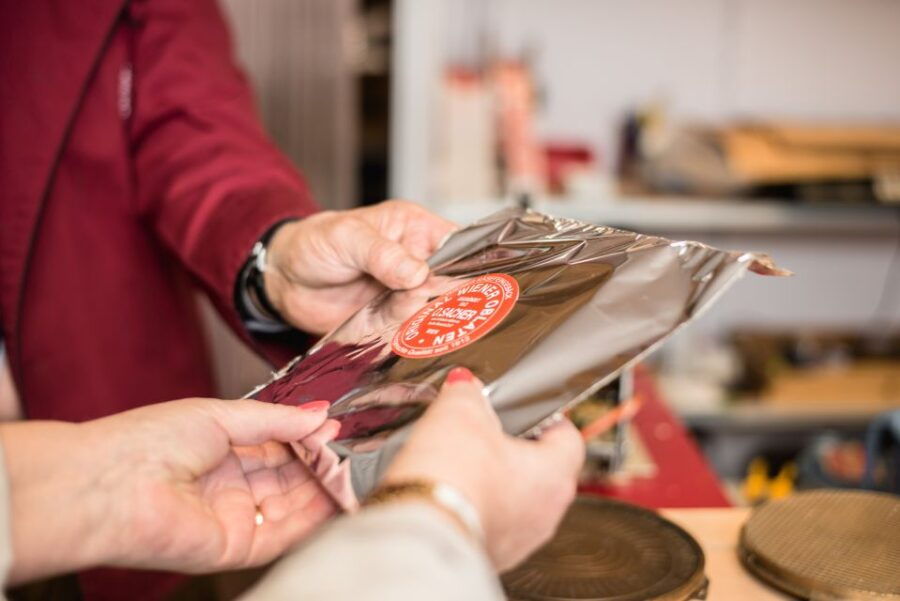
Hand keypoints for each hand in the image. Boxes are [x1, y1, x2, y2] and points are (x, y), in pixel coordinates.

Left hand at [1, 399, 339, 584]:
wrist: (109, 485)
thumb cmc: (148, 441)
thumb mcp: (221, 416)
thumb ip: (276, 420)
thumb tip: (322, 414)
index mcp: (221, 450)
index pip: (278, 446)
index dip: (309, 438)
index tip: (338, 428)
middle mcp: (229, 485)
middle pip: (289, 477)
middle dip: (322, 464)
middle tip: (355, 451)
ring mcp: (233, 517)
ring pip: (291, 506)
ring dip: (323, 491)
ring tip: (355, 472)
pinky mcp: (234, 547)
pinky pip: (282, 536)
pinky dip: (311, 519)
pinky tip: (336, 499)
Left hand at [264, 200, 456, 334]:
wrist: (283, 278)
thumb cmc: (314, 242)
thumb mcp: (347, 237)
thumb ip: (382, 254)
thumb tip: (417, 273)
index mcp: (415, 231)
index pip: (458, 244)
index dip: (471, 262)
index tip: (476, 282)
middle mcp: (416, 263)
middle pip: (451, 284)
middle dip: (447, 298)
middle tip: (431, 303)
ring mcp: (404, 295)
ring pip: (431, 312)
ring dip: (420, 318)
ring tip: (396, 311)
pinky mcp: (389, 322)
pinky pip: (407, 332)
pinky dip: (404, 336)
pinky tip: (394, 332)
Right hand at [382, 368, 584, 570]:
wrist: (418, 533)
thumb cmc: (453, 480)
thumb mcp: (459, 412)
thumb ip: (468, 392)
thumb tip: (465, 385)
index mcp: (554, 475)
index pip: (569, 439)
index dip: (547, 419)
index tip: (529, 411)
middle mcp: (544, 514)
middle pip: (539, 471)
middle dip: (511, 450)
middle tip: (484, 433)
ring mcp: (516, 542)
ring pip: (513, 502)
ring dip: (491, 483)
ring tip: (459, 464)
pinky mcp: (486, 556)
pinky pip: (486, 524)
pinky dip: (470, 508)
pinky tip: (445, 493)